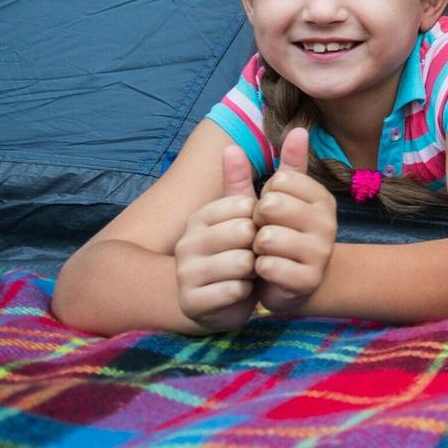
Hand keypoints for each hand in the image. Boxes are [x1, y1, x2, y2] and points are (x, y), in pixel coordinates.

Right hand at [174, 145, 260, 330]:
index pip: (244, 206)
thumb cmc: (237, 252)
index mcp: (200, 216)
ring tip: (248, 273)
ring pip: (240, 262)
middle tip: (255, 255)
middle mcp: (187, 241)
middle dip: (259, 246)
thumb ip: (241, 180)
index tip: (258, 231)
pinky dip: (246, 291)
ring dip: (254, 270)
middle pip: (244, 232)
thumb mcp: (243, 215)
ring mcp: (185, 272)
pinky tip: (241, 291)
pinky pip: (234, 290)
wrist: (221, 302)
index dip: (262, 220)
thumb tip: (231, 145)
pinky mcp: (191, 301)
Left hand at [252, 128, 337, 312]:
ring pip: (268, 237)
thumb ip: (278, 165)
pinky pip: (268, 266)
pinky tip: (268, 271)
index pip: (280, 180)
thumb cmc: (280, 233)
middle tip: (264, 232)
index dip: (263, 196)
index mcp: (321, 197)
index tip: (270, 211)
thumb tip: (295, 128)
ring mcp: (321, 252)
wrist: (293, 283)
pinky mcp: (308, 279)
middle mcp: (328, 222)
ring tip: (265, 253)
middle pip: (272, 205)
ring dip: (256, 247)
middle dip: (257, 221)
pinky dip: (259, 269)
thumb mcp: (273, 198)